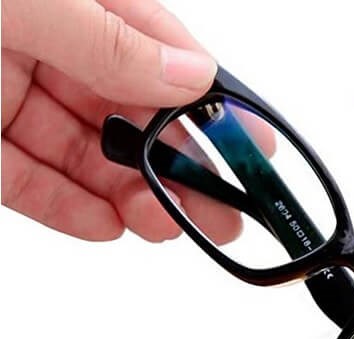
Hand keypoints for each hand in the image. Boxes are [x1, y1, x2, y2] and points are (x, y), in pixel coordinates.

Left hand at [1, 0, 240, 242]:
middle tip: (220, 210)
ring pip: (88, 156)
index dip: (211, 102)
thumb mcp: (27, 2)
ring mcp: (9, 98)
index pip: (159, 51)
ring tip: (166, 226)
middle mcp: (46, 49)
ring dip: (133, 196)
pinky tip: (108, 225)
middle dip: (180, 166)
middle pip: (132, 115)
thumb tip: (190, 76)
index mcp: (74, 2)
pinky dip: (71, 209)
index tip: (253, 145)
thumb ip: (109, 42)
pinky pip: (32, 183)